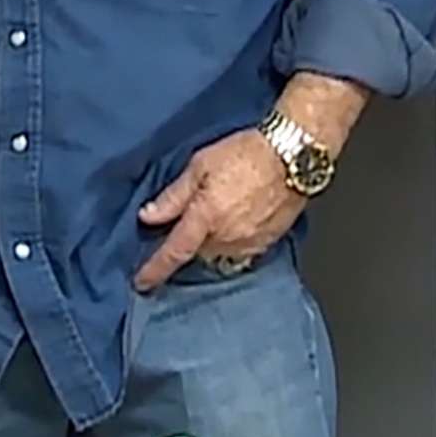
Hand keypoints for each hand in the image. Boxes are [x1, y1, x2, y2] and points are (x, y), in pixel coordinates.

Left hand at [134, 130, 303, 291]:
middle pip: (197, 252)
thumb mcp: (200, 165)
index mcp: (206, 217)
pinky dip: (233, 241)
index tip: (142, 283)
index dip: (155, 270)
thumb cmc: (247, 153)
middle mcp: (227, 236)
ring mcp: (250, 242)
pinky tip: (237, 220)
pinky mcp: (269, 242)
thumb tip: (148, 217)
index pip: (174, 251)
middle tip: (193, 217)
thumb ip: (174, 196)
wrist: (293, 155)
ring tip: (219, 213)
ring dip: (212, 241)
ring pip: (219, 252)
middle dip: (190, 240)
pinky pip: (242, 250)